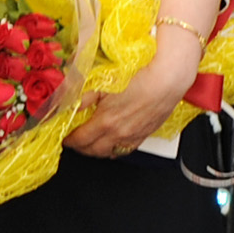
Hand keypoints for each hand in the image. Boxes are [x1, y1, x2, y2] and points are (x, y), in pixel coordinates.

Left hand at [65, 42, 200, 158]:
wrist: (167, 80)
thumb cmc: (139, 78)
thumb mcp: (104, 84)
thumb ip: (84, 97)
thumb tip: (70, 104)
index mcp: (106, 122)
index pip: (81, 140)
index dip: (70, 141)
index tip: (66, 139)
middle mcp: (119, 133)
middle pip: (93, 151)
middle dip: (81, 149)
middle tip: (75, 144)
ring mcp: (133, 136)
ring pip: (110, 153)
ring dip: (97, 152)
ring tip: (90, 146)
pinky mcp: (144, 134)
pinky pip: (126, 150)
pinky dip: (115, 151)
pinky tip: (112, 146)